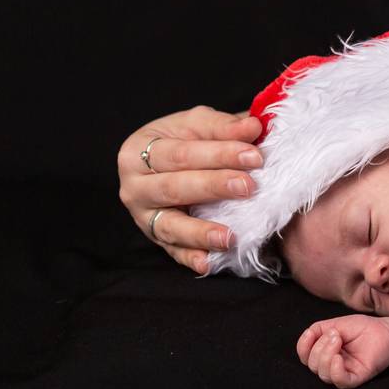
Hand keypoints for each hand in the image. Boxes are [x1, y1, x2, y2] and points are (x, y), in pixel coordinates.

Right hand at [116, 106, 264, 273]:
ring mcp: (142, 216)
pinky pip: (172, 251)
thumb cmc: (182, 139)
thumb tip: (254, 126)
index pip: (181, 153)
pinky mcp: (155, 238)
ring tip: (229, 236)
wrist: (161, 162)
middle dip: (213, 187)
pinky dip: (190, 258)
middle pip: (175, 188)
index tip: (253, 156)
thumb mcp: (198, 125)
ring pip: (169, 225)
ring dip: (200, 232)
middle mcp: (134, 186)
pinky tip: (208, 263)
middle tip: (248, 187)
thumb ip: (225, 126)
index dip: (218, 154)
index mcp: (139, 149)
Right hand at [297, 315, 388, 388]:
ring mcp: (343, 372)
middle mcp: (331, 365)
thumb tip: (306, 336)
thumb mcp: (337, 324)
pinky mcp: (356, 378)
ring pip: (323, 374)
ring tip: (338, 339)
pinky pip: (340, 381)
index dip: (303, 346)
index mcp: (325, 353)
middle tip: (335, 334)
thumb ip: (319, 330)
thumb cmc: (364, 328)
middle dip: (319, 347)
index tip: (310, 333)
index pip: (305, 356)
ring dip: (326, 355)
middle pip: (312, 365)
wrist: (387, 331)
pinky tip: (338, 358)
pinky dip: (335, 371)